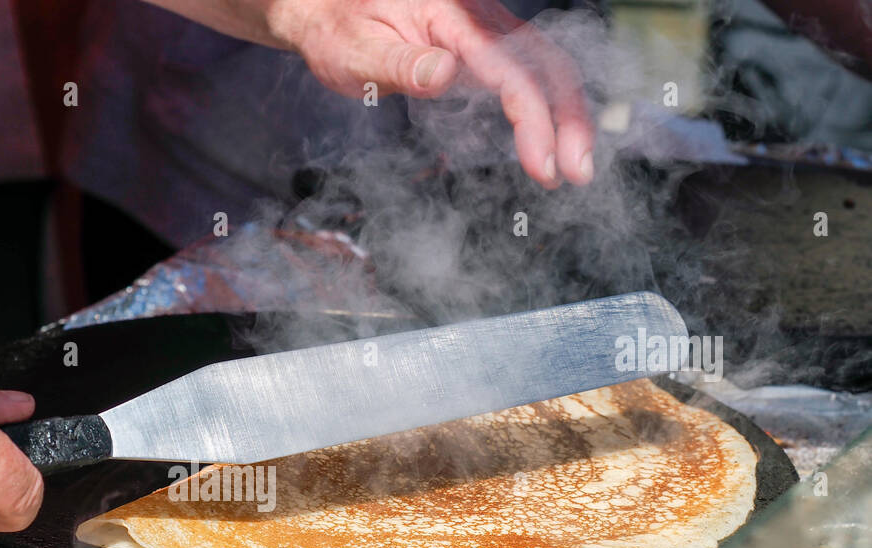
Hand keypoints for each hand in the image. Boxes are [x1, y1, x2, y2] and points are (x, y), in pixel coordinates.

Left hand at [148, 0, 593, 186]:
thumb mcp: (355, 49)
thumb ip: (400, 63)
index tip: (544, 165)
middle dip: (569, 120)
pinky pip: (530, 71)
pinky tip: (552, 141)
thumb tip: (445, 74)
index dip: (534, 120)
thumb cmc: (336, 27)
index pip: (510, 70)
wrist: (326, 5)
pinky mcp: (483, 47)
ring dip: (566, 116)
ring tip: (574, 167)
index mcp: (453, 18)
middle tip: (578, 174)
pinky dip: (549, 106)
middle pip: (546, 64)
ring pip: (546, 67)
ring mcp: (486, 32)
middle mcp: (479, 19)